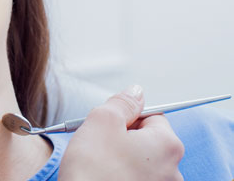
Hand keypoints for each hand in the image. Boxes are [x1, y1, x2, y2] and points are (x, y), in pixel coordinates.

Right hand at [59, 85, 184, 180]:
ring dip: (119, 158)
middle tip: (99, 143)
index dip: (126, 116)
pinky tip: (102, 177)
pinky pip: (134, 178)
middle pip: (147, 139)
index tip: (108, 124)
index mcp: (167, 144)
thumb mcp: (102, 120)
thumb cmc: (92, 170)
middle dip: (122, 137)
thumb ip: (122, 102)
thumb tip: (135, 92)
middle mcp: (172, 170)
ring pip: (139, 161)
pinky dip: (119, 176)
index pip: (151, 115)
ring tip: (98, 164)